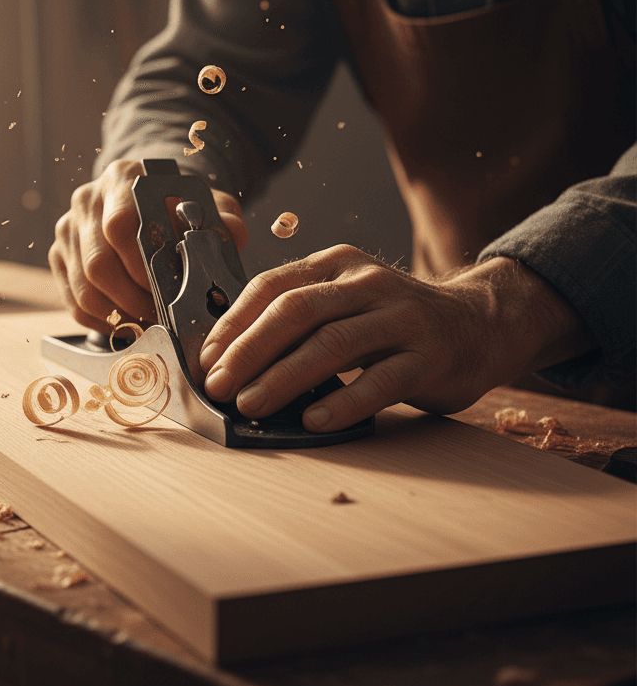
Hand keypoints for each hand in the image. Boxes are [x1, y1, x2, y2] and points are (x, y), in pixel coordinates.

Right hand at [49, 158, 248, 331]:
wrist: (148, 201)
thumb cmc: (178, 208)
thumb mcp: (207, 204)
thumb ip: (223, 219)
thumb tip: (229, 234)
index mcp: (122, 179)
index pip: (120, 225)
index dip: (141, 266)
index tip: (167, 289)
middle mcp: (87, 200)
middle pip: (97, 263)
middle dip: (132, 299)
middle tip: (160, 314)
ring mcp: (69, 229)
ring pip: (83, 288)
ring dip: (118, 314)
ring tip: (147, 321)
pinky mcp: (60, 256)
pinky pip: (74, 302)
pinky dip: (102, 321)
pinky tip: (128, 322)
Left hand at [199, 246, 595, 431]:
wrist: (480, 323)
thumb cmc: (393, 320)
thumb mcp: (346, 299)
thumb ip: (299, 315)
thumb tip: (228, 355)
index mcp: (337, 264)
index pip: (273, 286)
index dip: (234, 322)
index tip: (206, 357)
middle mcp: (368, 283)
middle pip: (296, 311)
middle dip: (249, 350)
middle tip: (218, 385)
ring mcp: (402, 318)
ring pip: (333, 344)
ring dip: (284, 377)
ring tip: (251, 404)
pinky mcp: (429, 357)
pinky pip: (380, 381)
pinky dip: (344, 402)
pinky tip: (315, 421)